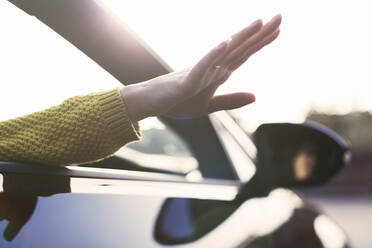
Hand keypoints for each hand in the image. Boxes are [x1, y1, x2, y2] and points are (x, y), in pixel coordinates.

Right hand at [121, 14, 281, 120]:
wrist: (154, 104)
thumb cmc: (179, 101)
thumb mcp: (210, 105)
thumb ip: (231, 100)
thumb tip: (255, 96)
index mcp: (218, 72)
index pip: (244, 54)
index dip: (261, 43)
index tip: (277, 29)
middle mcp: (212, 67)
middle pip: (240, 48)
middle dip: (260, 34)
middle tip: (279, 16)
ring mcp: (201, 71)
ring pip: (224, 52)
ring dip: (241, 37)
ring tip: (259, 22)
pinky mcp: (188, 79)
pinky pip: (202, 65)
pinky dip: (214, 54)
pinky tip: (226, 42)